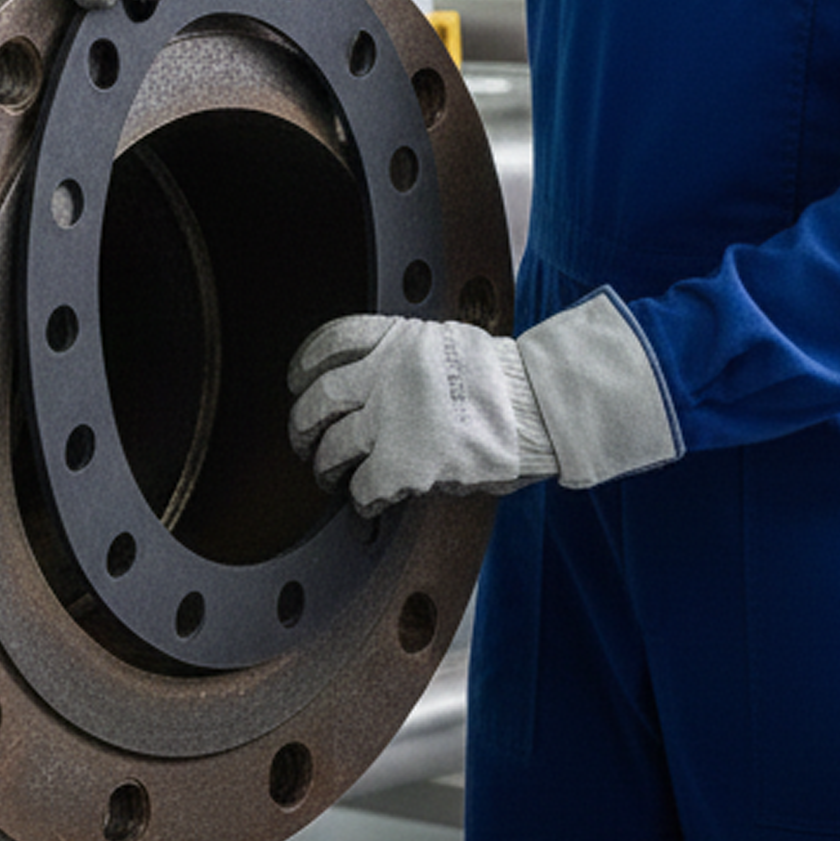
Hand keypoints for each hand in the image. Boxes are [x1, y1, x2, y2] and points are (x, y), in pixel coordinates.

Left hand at [287, 292, 683, 517]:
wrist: (541, 404)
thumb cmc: (507, 381)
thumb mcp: (447, 345)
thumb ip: (407, 359)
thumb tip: (378, 382)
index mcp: (397, 338)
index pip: (330, 341)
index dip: (304, 364)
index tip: (297, 380)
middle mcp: (386, 374)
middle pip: (318, 399)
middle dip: (302, 425)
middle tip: (305, 441)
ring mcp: (392, 419)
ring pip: (332, 446)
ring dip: (325, 467)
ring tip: (330, 476)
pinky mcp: (405, 463)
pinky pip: (363, 487)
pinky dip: (361, 499)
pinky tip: (369, 502)